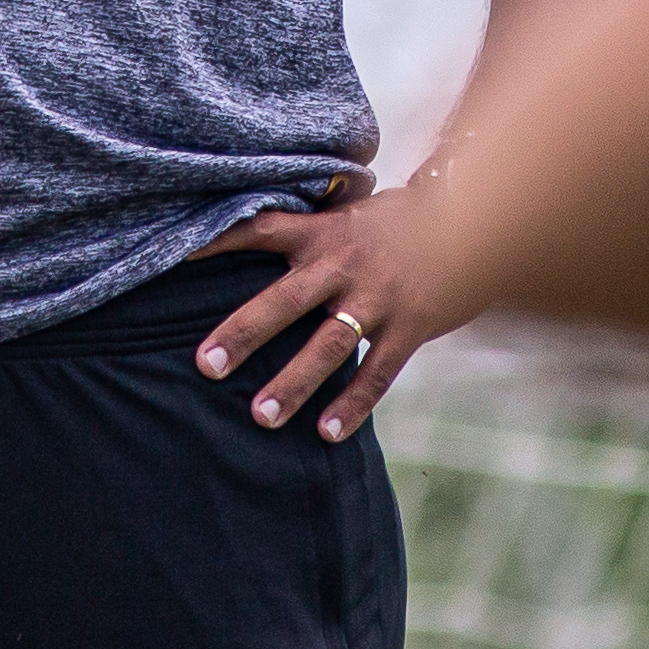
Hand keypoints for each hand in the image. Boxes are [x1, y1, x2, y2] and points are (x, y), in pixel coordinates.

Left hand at [193, 182, 474, 443]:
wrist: (477, 222)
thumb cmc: (398, 223)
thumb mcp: (350, 215)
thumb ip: (307, 231)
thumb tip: (245, 238)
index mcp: (323, 232)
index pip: (259, 231)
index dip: (215, 243)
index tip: (172, 259)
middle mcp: (345, 263)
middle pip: (284, 299)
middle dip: (244, 332)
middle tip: (205, 365)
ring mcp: (379, 298)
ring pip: (328, 344)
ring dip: (294, 382)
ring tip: (260, 417)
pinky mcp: (411, 327)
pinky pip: (378, 372)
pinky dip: (353, 404)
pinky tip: (327, 434)